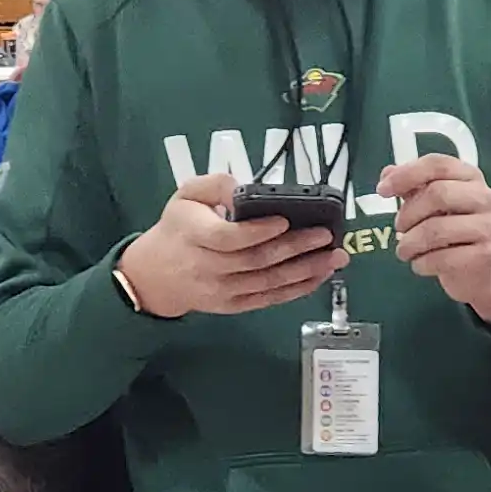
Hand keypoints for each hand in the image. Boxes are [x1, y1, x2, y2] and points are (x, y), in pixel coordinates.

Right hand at [116, 172, 347, 321]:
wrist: (156, 275)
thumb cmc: (178, 227)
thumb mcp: (186, 195)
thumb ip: (216, 185)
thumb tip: (245, 190)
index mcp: (192, 235)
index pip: (227, 239)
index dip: (258, 231)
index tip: (284, 219)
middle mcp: (207, 267)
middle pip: (255, 261)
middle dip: (295, 248)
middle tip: (325, 235)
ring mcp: (221, 291)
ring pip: (268, 283)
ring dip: (305, 271)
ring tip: (335, 257)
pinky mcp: (233, 306)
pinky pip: (270, 299)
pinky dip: (298, 289)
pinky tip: (320, 275)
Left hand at [381, 156, 490, 324]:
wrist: (478, 266)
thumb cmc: (451, 227)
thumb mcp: (430, 202)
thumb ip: (410, 185)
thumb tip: (387, 174)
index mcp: (470, 176)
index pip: (437, 164)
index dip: (406, 174)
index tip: (382, 190)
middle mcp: (485, 198)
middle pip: (438, 194)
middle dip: (408, 213)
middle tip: (399, 227)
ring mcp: (489, 227)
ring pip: (438, 230)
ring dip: (410, 243)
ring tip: (404, 250)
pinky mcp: (485, 256)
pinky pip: (444, 259)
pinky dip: (422, 263)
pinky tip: (419, 263)